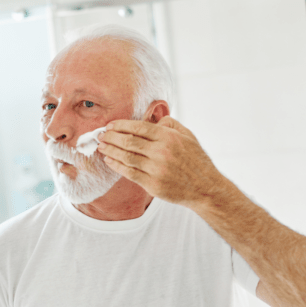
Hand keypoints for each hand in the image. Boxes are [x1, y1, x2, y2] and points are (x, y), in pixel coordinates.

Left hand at [98, 116, 225, 208]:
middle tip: (101, 135)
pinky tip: (109, 160)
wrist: (205, 188)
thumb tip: (152, 118)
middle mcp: (162, 152)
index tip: (110, 125)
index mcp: (169, 137)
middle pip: (129, 142)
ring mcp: (156, 170)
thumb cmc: (195, 160)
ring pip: (126, 157)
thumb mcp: (187, 136)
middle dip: (111, 137)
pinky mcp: (153, 185)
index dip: (121, 125)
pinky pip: (129, 173)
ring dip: (110, 151)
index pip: (139, 127)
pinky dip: (116, 166)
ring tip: (101, 146)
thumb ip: (169, 124)